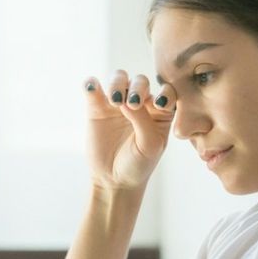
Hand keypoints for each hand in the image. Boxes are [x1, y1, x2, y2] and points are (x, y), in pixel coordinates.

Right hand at [83, 70, 175, 190]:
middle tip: (132, 103)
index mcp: (160, 111)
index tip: (158, 104)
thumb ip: (143, 119)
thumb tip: (126, 98)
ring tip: (115, 100)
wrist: (114, 179)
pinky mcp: (96, 107)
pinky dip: (91, 83)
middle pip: (140, 81)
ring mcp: (117, 103)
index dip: (164, 92)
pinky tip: (91, 88)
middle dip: (138, 88)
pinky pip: (92, 87)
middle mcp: (140, 102)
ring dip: (117, 83)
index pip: (166, 91)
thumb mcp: (149, 145)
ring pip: (118, 78)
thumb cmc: (139, 163)